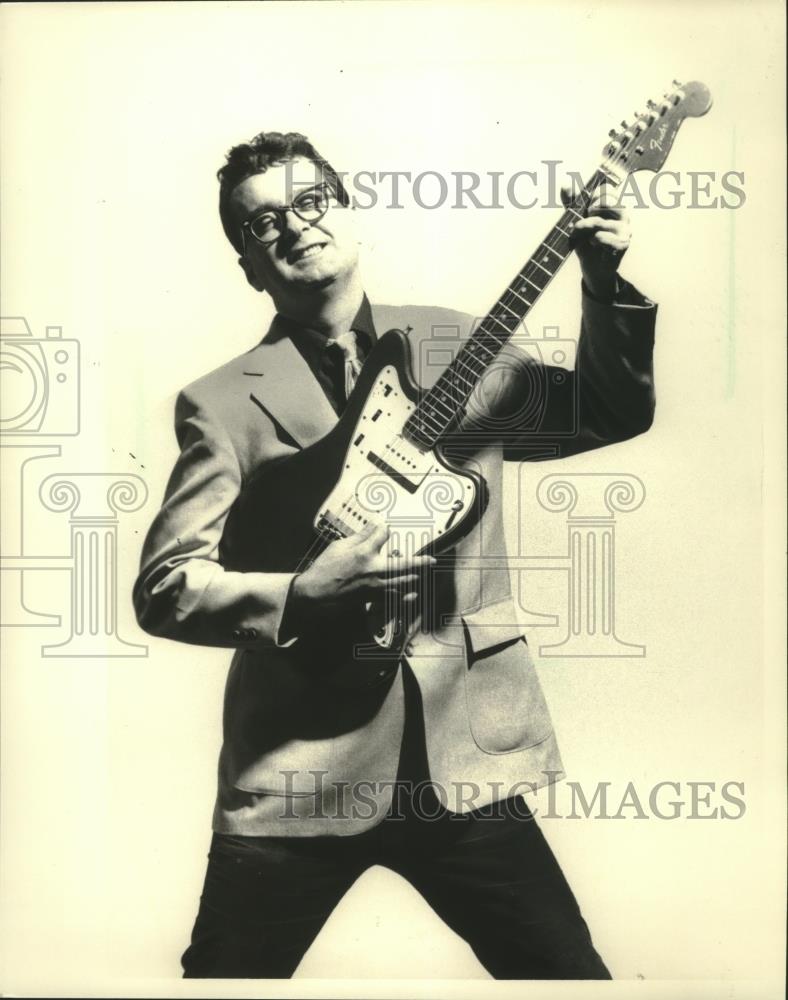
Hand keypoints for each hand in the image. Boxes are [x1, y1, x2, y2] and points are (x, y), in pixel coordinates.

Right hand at [289, 522, 434, 620]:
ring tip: (423, 575)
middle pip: (404, 564)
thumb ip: (361, 536)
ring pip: (402, 583)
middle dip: (420, 561)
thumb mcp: (340, 546)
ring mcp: (374, 586)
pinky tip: (411, 594)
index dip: (385, 530)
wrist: (315, 593)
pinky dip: (404, 596)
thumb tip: (375, 525)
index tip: (386, 529)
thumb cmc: (325, 569)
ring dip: (415, 578)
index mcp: (364, 553)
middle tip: (431, 561)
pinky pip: (393, 598)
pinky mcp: (371, 598)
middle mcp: (373, 570)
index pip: (383, 535)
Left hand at [561, 184, 630, 302]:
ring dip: (584, 230)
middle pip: (603, 202)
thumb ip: (572, 203)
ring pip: (597, 221)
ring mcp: (625, 229)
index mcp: (614, 206)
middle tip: (584, 225)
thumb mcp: (576, 220)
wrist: (593, 268)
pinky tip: (594, 246)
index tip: (588, 209)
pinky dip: (592, 242)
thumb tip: (565, 184)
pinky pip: (600, 237)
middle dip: (588, 213)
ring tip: (585, 238)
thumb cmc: (586, 242)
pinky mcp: (622, 244)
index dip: (592, 197)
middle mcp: (623, 215)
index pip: (606, 189)